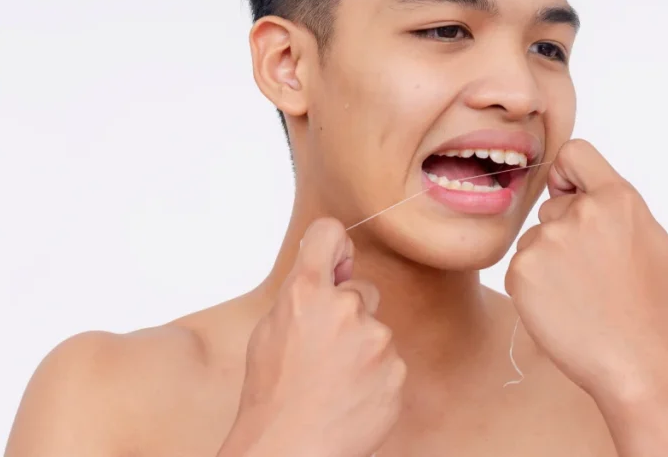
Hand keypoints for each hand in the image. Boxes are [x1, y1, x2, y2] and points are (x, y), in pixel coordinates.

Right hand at [222, 218, 405, 456]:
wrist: (291, 449)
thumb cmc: (273, 394)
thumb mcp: (270, 331)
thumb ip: (302, 293)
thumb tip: (332, 269)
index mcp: (306, 292)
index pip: (328, 233)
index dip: (334, 247)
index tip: (336, 261)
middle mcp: (346, 308)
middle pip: (361, 290)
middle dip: (349, 311)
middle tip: (324, 350)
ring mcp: (377, 340)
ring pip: (376, 329)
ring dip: (362, 347)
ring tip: (335, 380)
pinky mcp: (397, 371)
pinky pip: (390, 361)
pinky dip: (376, 376)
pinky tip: (351, 396)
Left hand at [505, 139, 667, 403]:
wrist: (634, 360)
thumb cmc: (645, 303)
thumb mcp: (649, 238)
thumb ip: (613, 203)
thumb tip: (576, 184)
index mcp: (617, 199)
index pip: (574, 152)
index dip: (568, 174)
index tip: (572, 195)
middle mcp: (581, 213)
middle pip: (552, 204)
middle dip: (564, 230)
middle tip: (591, 271)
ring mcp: (548, 241)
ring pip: (535, 236)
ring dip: (548, 259)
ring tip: (580, 292)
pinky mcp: (522, 270)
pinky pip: (521, 264)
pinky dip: (535, 284)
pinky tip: (561, 305)